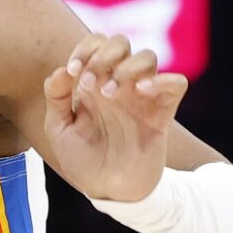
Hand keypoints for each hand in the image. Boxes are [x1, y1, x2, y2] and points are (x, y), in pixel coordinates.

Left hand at [42, 34, 188, 202]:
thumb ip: (56, 97)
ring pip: (148, 57)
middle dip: (103, 55)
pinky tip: (139, 92)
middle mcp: (119, 84)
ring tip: (107, 93)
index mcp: (94, 82)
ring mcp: (142, 97)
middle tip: (89, 83)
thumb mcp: (59, 129)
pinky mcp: (162, 113)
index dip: (85, 48)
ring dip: (126, 68)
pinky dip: (161, 81)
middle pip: (121, 43)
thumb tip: (62, 71)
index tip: (72, 71)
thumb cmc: (82, 158)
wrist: (107, 189)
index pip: (97, 42)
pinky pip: (176, 83)